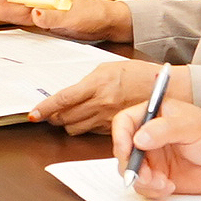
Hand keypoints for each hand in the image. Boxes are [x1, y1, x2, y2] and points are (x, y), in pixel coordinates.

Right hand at [0, 0, 131, 41]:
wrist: (107, 22)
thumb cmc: (95, 14)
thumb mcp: (75, 16)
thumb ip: (54, 16)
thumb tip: (35, 14)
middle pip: (14, 0)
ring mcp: (43, 9)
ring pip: (15, 10)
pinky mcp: (45, 21)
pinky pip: (23, 19)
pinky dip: (10, 19)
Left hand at [29, 56, 159, 133]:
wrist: (167, 90)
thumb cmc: (140, 74)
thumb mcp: (110, 68)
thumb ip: (89, 81)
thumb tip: (72, 93)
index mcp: (97, 84)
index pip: (63, 100)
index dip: (45, 108)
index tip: (33, 114)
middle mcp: (101, 104)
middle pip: (65, 117)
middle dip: (54, 116)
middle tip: (50, 113)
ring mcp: (107, 119)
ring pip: (75, 128)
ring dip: (67, 123)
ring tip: (67, 116)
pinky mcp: (114, 130)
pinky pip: (90, 132)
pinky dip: (84, 127)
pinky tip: (87, 119)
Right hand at [113, 102, 200, 199]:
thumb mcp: (192, 127)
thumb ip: (165, 130)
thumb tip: (139, 138)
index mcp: (155, 115)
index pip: (125, 122)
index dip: (120, 136)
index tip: (126, 150)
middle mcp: (149, 136)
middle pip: (124, 150)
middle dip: (131, 165)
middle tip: (144, 176)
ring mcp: (153, 157)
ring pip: (132, 171)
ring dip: (143, 181)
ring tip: (162, 183)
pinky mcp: (159, 176)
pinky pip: (144, 186)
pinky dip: (152, 190)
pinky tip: (169, 187)